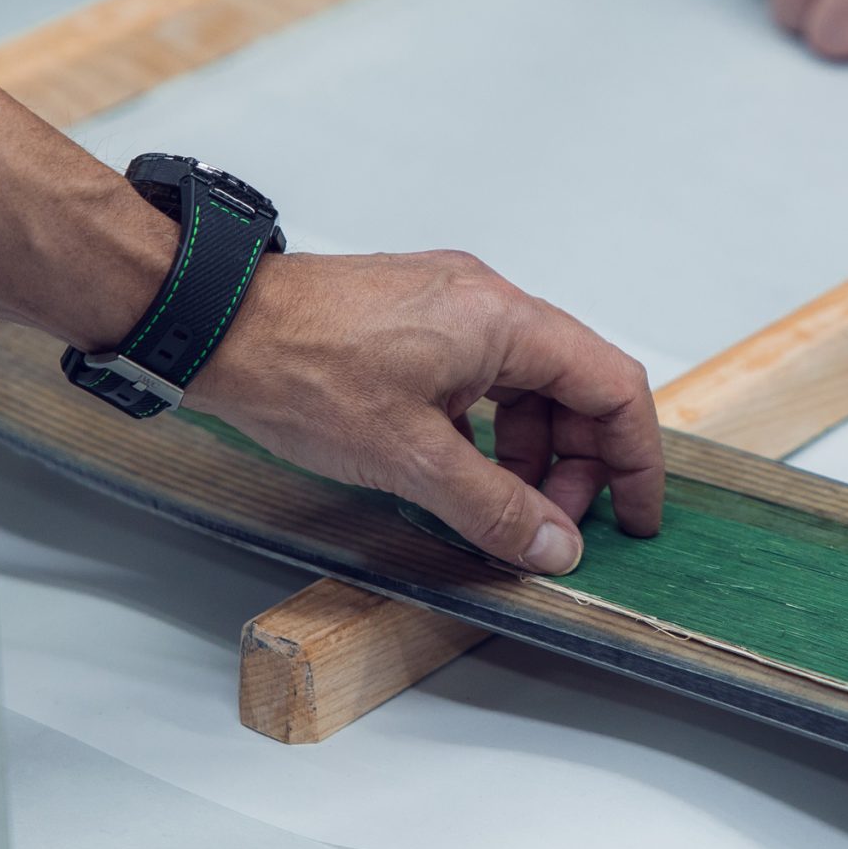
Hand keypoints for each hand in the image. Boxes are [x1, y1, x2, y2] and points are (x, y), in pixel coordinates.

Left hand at [184, 249, 663, 573]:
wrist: (214, 324)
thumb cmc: (301, 371)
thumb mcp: (410, 459)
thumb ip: (493, 507)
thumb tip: (555, 546)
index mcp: (504, 321)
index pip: (612, 385)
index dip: (633, 458)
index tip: (633, 516)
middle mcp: (487, 301)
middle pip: (573, 385)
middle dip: (575, 464)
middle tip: (552, 529)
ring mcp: (449, 305)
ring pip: (526, 384)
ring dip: (530, 451)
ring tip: (502, 510)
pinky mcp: (413, 319)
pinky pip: (482, 375)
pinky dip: (489, 428)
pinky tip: (461, 473)